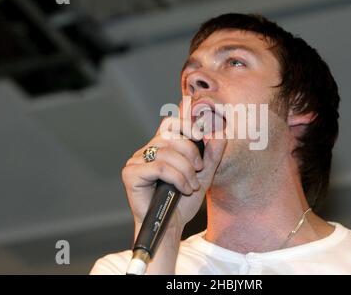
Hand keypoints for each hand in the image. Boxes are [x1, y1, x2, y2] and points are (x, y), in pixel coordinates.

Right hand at [122, 115, 225, 235]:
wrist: (171, 226)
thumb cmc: (183, 202)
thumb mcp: (204, 175)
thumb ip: (212, 155)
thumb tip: (219, 133)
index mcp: (161, 147)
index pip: (170, 123)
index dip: (186, 125)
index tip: (201, 137)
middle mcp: (146, 151)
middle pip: (170, 135)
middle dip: (190, 152)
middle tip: (199, 170)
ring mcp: (136, 161)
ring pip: (166, 152)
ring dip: (185, 170)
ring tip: (191, 186)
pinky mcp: (131, 174)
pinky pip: (158, 167)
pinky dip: (176, 178)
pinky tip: (183, 189)